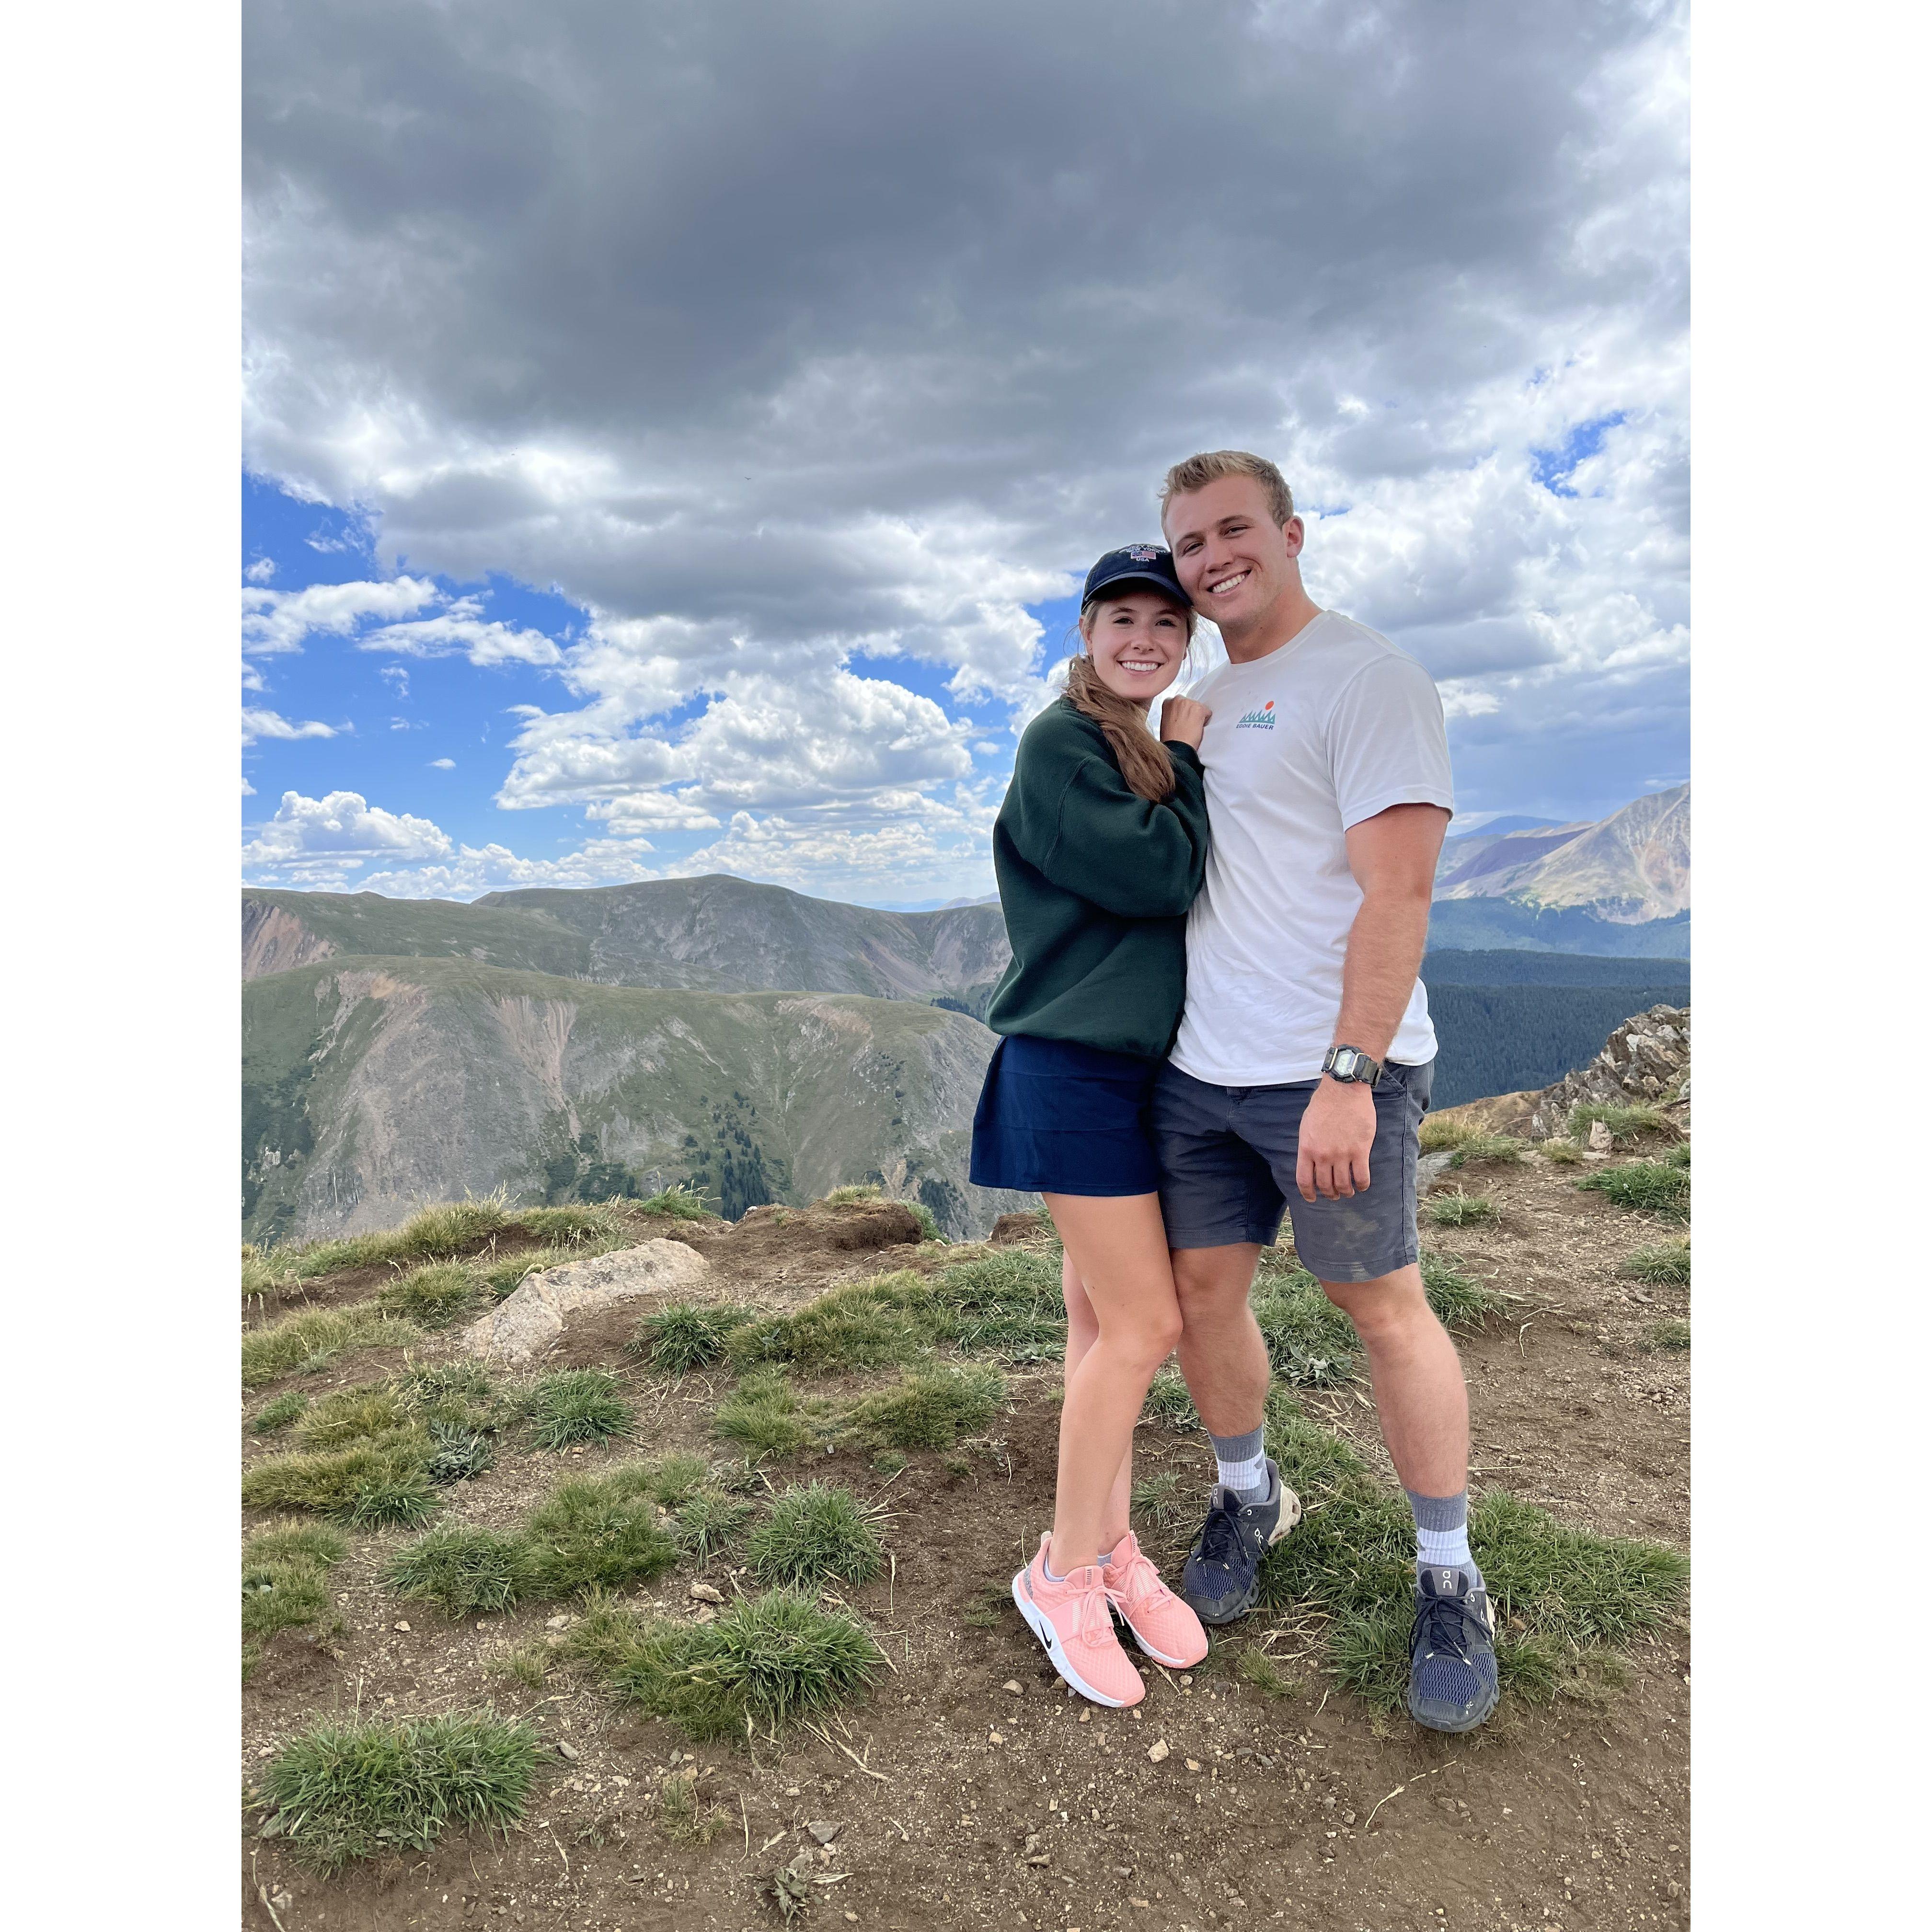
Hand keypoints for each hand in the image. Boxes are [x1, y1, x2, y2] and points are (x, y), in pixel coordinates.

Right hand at [1159, 696, 1210, 749]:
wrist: (1177, 748)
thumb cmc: (1171, 740)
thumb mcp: (1166, 722)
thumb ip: (1173, 714)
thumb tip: (1181, 715)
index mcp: (1167, 702)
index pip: (1181, 703)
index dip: (1183, 713)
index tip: (1181, 721)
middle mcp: (1178, 699)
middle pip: (1191, 703)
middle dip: (1190, 714)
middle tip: (1186, 727)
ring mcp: (1189, 703)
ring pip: (1200, 708)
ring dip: (1198, 717)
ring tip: (1190, 729)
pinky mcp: (1199, 708)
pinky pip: (1208, 713)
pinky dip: (1205, 721)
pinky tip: (1196, 729)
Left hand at [1296, 1077, 1374, 1200]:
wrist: (1343, 1090)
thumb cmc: (1323, 1105)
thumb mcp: (1306, 1126)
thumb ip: (1308, 1146)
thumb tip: (1311, 1162)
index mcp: (1307, 1149)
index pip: (1304, 1181)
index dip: (1308, 1194)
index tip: (1312, 1198)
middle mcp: (1323, 1155)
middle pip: (1325, 1186)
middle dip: (1330, 1194)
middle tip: (1334, 1194)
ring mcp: (1342, 1154)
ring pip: (1343, 1185)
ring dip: (1346, 1192)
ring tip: (1348, 1191)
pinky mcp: (1360, 1151)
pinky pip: (1361, 1177)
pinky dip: (1362, 1185)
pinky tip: (1361, 1185)